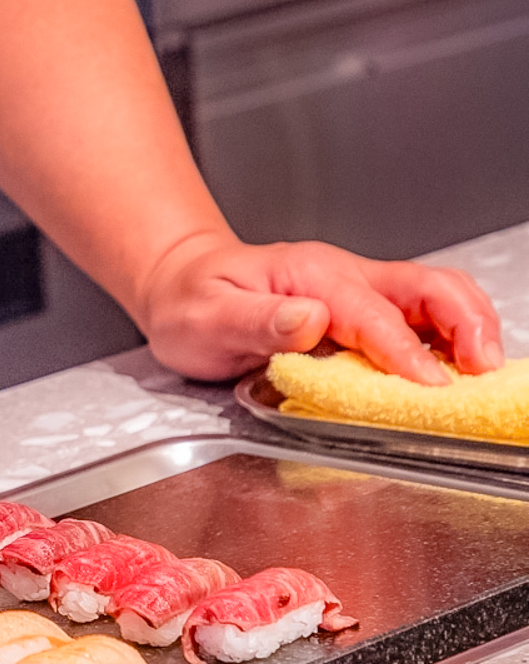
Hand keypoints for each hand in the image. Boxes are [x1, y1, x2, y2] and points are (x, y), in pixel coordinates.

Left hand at [134, 234, 504, 384]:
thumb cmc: (189, 301)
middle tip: (482, 372)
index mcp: (310, 276)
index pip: (372, 315)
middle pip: (428, 287)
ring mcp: (356, 288)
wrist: (178, 284)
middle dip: (466, 325)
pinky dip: (450, 337)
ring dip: (468, 328)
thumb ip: (256, 320)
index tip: (430, 388)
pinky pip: (419, 315)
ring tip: (484, 371)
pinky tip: (457, 366)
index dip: (404, 353)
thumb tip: (309, 321)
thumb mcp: (205, 316)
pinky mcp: (359, 307)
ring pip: (435, 296)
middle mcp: (343, 275)